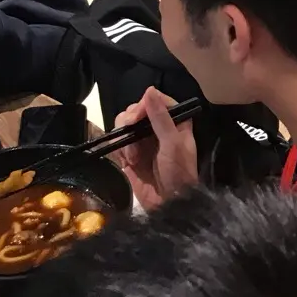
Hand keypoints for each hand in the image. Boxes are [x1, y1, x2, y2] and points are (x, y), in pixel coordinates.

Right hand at [112, 86, 197, 211]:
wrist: (169, 206)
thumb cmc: (178, 173)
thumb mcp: (173, 144)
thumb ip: (160, 117)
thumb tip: (149, 90)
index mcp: (173, 120)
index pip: (154, 100)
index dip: (143, 105)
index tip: (136, 117)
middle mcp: (156, 128)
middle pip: (135, 110)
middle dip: (130, 121)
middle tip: (131, 135)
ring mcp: (142, 142)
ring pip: (124, 125)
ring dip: (125, 138)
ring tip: (133, 156)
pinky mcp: (129, 157)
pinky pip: (117, 144)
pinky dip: (119, 149)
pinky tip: (127, 161)